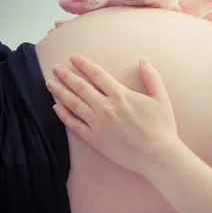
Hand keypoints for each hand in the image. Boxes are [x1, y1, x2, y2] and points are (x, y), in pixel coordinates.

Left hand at [45, 54, 180, 175]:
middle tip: (55, 67)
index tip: (73, 57)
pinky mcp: (95, 140)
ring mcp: (98, 124)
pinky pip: (75, 125)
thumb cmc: (162, 126)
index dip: (83, 64)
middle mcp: (106, 107)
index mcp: (120, 95)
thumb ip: (151, 76)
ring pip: (74, 104)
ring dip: (60, 92)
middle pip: (80, 87)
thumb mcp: (161, 97)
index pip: (97, 74)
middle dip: (66, 75)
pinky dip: (64, 116)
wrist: (158, 155)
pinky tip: (55, 108)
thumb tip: (143, 59)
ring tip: (50, 83)